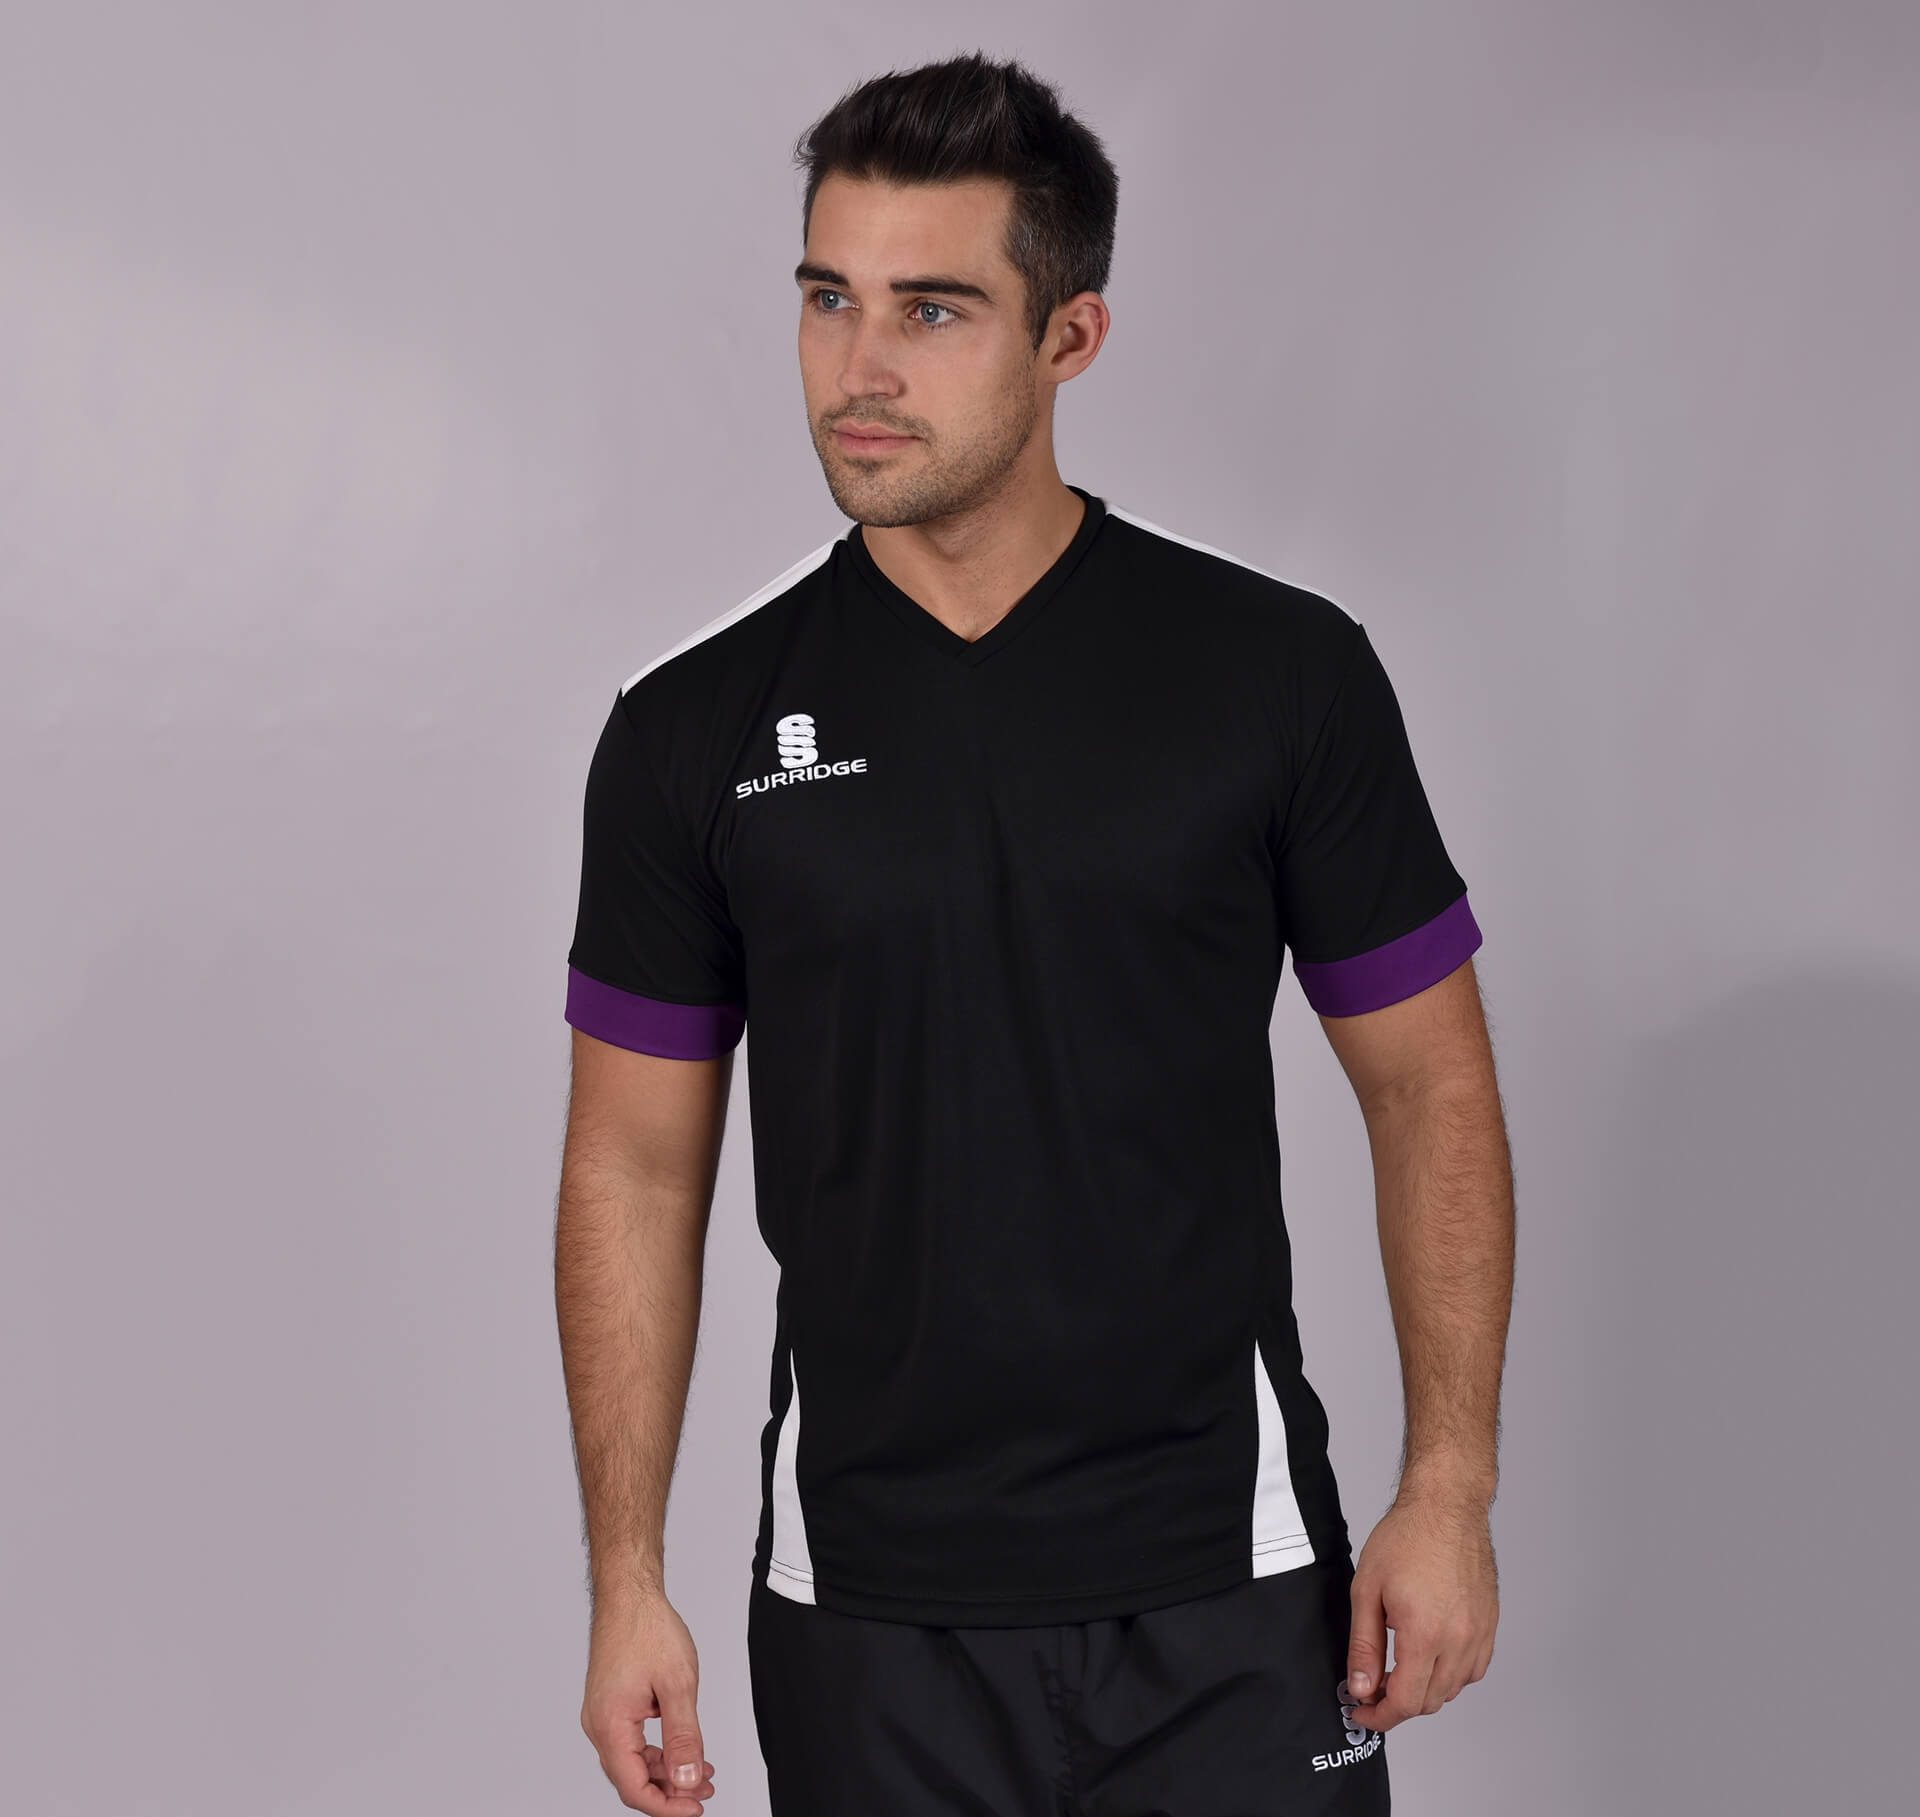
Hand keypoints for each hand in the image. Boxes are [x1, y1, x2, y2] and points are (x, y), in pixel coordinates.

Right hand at [580, 1590, 717, 1812]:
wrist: (628, 1594)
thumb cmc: (647, 1628)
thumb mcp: (678, 1685)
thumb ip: (684, 1738)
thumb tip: (687, 1780)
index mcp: (610, 1725)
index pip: (634, 1787)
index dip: (666, 1806)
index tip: (694, 1808)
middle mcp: (599, 1725)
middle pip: (631, 1778)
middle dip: (670, 1790)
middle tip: (704, 1791)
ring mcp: (602, 1714)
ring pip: (632, 1760)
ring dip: (665, 1770)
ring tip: (700, 1772)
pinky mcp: (609, 1704)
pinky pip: (630, 1740)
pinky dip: (657, 1749)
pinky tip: (681, 1748)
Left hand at [1343, 1484, 1497, 1732]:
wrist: (1446, 1507)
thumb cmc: (1406, 1538)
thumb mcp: (1367, 1590)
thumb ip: (1364, 1646)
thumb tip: (1361, 1687)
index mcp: (1425, 1635)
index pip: (1406, 1702)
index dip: (1380, 1715)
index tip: (1362, 1711)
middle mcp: (1459, 1641)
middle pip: (1429, 1701)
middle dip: (1397, 1703)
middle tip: (1372, 1686)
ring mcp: (1479, 1635)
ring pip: (1452, 1689)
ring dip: (1424, 1690)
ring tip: (1397, 1667)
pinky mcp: (1490, 1625)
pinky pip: (1472, 1670)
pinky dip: (1449, 1674)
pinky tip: (1429, 1654)